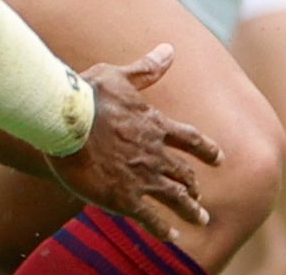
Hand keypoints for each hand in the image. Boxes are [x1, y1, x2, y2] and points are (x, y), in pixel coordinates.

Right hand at [46, 45, 222, 240]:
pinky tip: (171, 237)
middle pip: (183, 173)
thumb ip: (146, 69)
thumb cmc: (87, 93)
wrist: (66, 120)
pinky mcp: (124, 197)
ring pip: (175, 198)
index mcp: (154, 124)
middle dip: (193, 186)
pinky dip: (162, 228)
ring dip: (190, 210)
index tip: (219, 159)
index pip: (190, 139)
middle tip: (199, 196)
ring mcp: (141, 177)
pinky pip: (150, 218)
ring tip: (200, 220)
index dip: (206, 150)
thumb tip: (169, 49)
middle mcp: (154, 152)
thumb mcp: (119, 75)